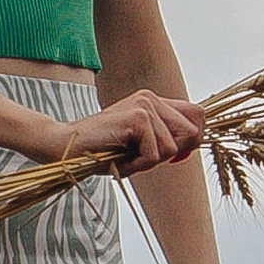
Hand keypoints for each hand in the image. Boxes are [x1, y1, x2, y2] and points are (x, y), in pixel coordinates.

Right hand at [50, 86, 206, 174]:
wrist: (66, 147)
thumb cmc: (102, 151)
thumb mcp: (139, 145)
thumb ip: (165, 140)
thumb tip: (194, 142)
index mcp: (153, 102)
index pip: (197, 115)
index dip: (192, 139)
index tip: (171, 154)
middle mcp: (151, 99)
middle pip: (193, 131)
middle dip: (174, 154)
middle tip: (144, 157)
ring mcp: (145, 105)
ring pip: (172, 149)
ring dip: (149, 163)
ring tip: (125, 156)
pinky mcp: (137, 118)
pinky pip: (155, 155)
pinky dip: (138, 165)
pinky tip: (120, 157)